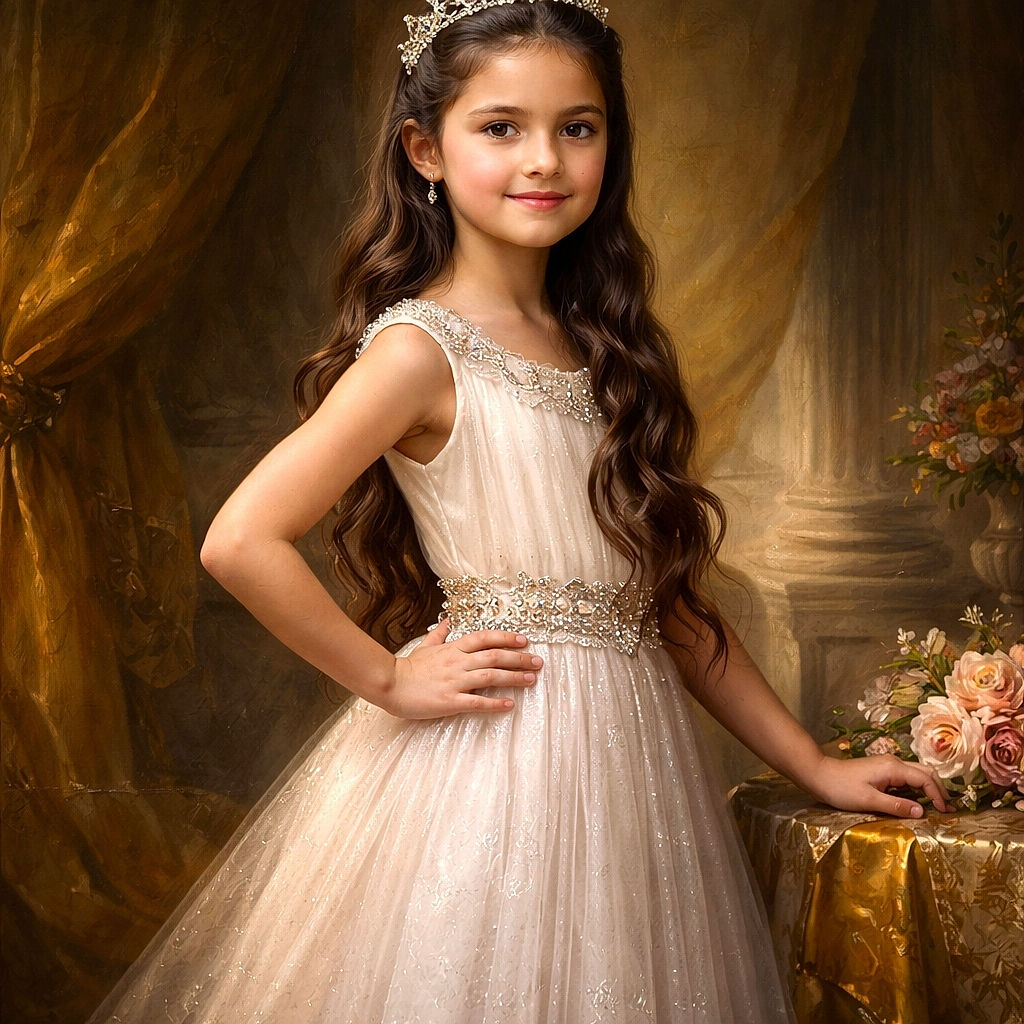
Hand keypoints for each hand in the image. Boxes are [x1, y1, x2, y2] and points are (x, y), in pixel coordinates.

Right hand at [382, 620, 542, 718]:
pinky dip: (495, 703)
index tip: (524, 641)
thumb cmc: (408, 668)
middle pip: (495, 656)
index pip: (485, 638)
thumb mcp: (425, 646)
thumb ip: (439, 634)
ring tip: (531, 680)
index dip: (507, 638)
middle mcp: (458, 662)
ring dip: (514, 678)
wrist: (390, 684)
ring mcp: (455, 681)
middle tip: (538, 662)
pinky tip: (509, 705)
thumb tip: (446, 620)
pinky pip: (477, 701)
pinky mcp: (450, 700)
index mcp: (453, 648)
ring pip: (491, 675)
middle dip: (519, 658)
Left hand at [806, 753, 952, 817]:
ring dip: (930, 788)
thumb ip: (896, 806)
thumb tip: (922, 812)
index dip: (938, 795)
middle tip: (949, 809)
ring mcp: (888, 765)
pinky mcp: (882, 771)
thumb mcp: (869, 800)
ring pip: (917, 773)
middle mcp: (894, 762)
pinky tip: (920, 800)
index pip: (925, 779)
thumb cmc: (842, 788)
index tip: (944, 812)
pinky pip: (907, 777)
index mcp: (893, 768)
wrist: (820, 775)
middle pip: (926, 772)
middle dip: (940, 789)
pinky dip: (918, 787)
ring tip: (940, 806)